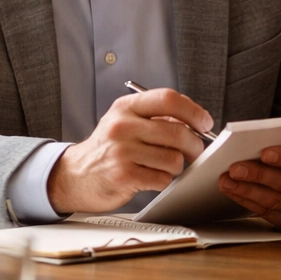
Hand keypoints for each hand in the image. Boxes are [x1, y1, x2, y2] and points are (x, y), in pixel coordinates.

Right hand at [47, 88, 211, 213]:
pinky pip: (163, 179)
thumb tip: (196, 121)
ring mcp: (122, 151)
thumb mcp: (126, 121)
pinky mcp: (124, 176)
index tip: (204, 123)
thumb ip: (158, 117)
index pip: (168, 99)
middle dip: (194, 145)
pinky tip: (150, 176)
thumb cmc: (108, 148)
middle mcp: (122, 126)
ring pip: (174, 159)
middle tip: (194, 151)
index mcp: (126, 107)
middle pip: (177, 132)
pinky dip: (163, 180)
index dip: (193, 111)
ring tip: (163, 165)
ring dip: (176, 166)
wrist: (76, 175)